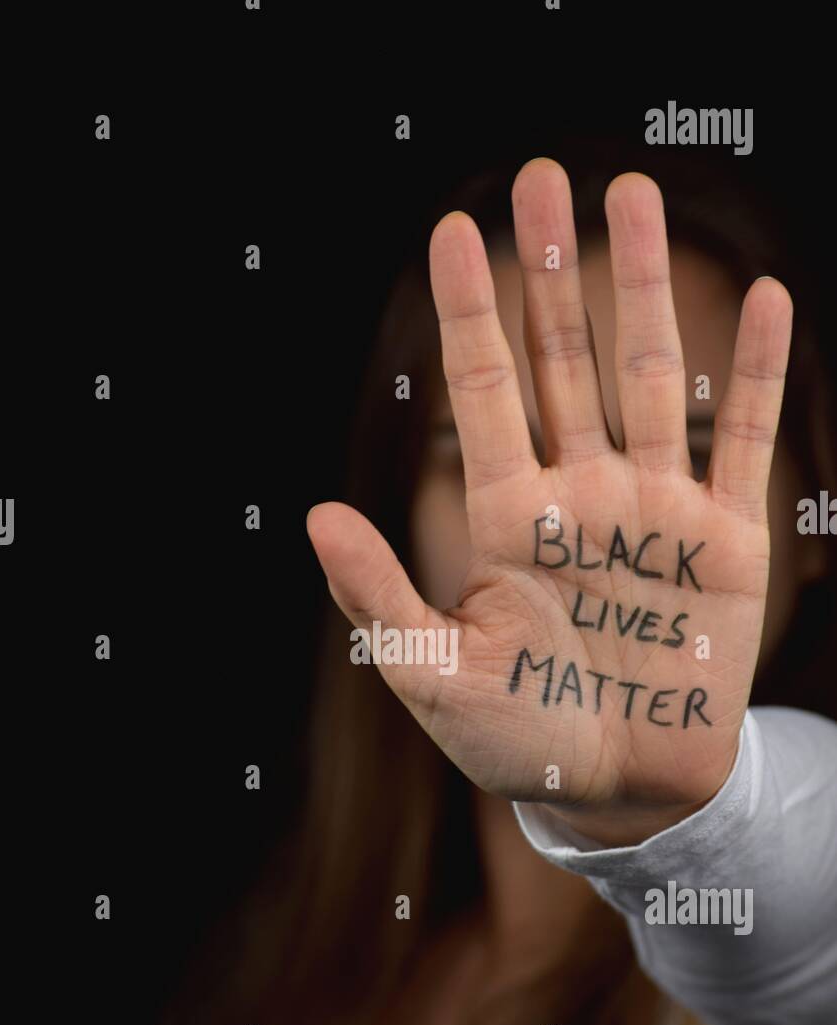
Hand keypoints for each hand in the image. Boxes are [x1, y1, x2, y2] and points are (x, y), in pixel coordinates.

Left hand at [307, 159, 792, 844]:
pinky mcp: (726, 541)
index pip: (484, 392)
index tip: (451, 229)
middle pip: (564, 360)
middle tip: (544, 176)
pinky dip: (757, 374)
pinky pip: (743, 441)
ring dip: (644, 289)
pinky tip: (766, 300)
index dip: (469, 312)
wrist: (618, 792)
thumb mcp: (435, 677)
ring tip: (632, 197)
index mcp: (508, 517)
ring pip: (651, 376)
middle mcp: (581, 494)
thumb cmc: (518, 743)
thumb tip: (314, 514)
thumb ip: (380, 596)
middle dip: (552, 270)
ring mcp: (655, 511)